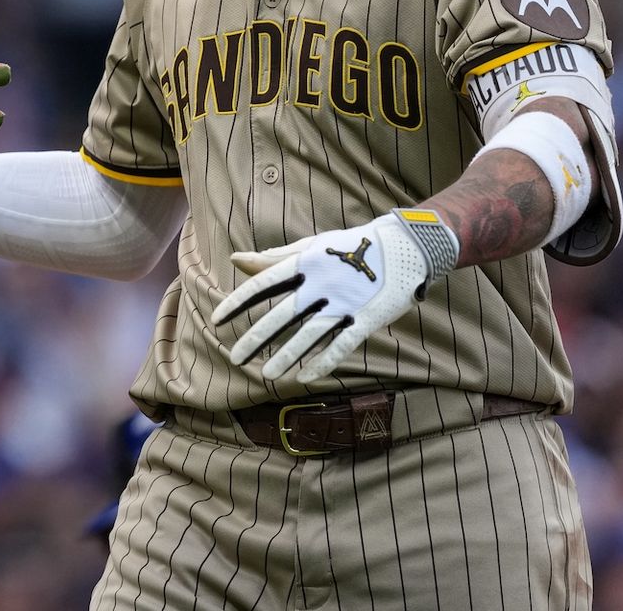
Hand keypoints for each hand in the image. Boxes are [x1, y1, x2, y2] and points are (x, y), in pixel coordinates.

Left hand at [210, 209, 459, 382]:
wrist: (406, 246)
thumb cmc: (350, 246)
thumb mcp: (313, 245)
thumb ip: (275, 257)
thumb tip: (237, 259)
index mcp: (304, 264)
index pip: (263, 284)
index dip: (238, 302)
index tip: (217, 319)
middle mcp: (321, 284)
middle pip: (282, 315)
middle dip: (256, 338)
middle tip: (235, 357)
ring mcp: (345, 303)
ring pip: (309, 335)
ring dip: (287, 356)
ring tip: (267, 375)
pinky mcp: (367, 318)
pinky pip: (342, 344)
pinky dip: (324, 361)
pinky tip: (305, 376)